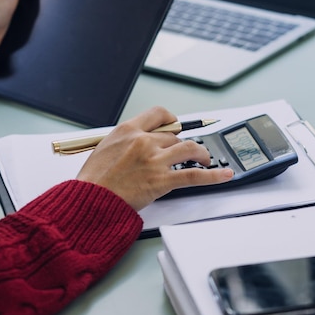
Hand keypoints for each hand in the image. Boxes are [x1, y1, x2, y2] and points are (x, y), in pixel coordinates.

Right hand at [76, 106, 233, 211]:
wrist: (90, 200)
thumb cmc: (94, 180)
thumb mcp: (105, 148)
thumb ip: (126, 141)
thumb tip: (140, 143)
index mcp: (128, 130)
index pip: (159, 114)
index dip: (171, 120)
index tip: (175, 125)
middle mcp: (144, 141)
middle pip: (173, 136)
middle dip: (180, 145)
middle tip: (184, 154)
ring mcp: (155, 160)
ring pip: (188, 149)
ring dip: (200, 154)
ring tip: (205, 159)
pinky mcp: (162, 181)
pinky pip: (194, 175)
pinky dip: (213, 175)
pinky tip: (224, 174)